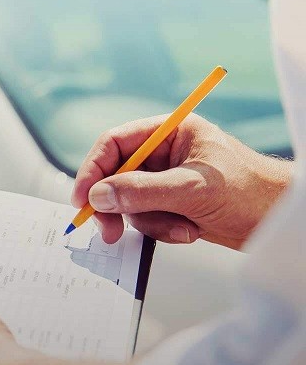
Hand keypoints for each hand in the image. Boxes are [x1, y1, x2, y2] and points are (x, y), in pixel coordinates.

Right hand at [72, 115, 291, 249]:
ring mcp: (167, 180)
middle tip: (109, 231)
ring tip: (181, 228)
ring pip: (130, 202)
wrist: (282, 221)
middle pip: (116, 175)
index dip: (93, 170)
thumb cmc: (251, 192)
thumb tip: (98, 196)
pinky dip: (162, 230)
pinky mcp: (173, 204)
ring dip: (150, 221)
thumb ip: (142, 191)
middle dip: (117, 205)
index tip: (83, 199)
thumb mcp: (192, 189)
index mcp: (170, 132)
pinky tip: (190, 231)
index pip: (115, 144)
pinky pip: (147, 218)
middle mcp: (165, 153)